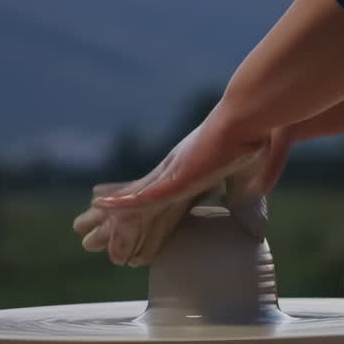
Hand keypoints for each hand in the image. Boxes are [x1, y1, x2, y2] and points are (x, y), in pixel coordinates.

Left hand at [72, 120, 290, 265]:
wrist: (258, 115)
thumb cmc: (261, 136)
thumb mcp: (255, 177)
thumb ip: (251, 198)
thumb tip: (257, 224)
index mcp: (193, 170)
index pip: (161, 200)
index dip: (142, 216)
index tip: (126, 225)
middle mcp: (176, 168)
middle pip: (137, 200)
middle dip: (112, 218)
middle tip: (83, 228)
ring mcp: (175, 170)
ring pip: (135, 200)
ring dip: (109, 216)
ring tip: (82, 227)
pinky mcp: (179, 172)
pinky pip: (147, 193)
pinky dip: (124, 201)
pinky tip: (101, 206)